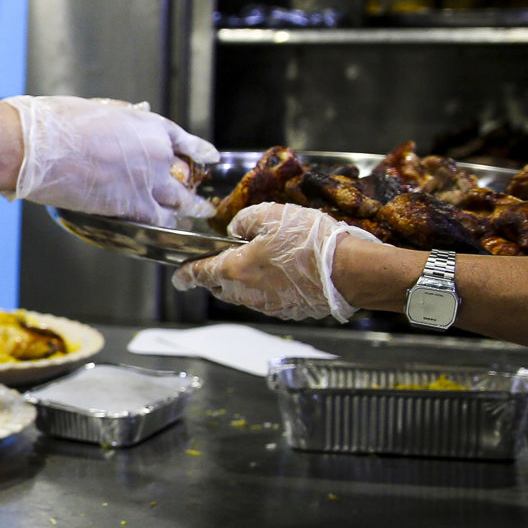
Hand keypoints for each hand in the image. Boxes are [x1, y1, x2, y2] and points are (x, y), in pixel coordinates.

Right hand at [3, 96, 216, 224]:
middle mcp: (157, 153)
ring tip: (198, 215)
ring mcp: (148, 181)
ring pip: (181, 201)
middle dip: (193, 186)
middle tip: (200, 194)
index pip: (184, 140)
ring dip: (190, 209)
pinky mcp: (132, 206)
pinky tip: (170, 228)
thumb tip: (136, 114)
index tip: (209, 157)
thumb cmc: (59, 123)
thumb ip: (123, 118)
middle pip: (185, 174)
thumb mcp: (99, 110)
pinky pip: (160, 219)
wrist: (41, 148)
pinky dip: (167, 225)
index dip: (198, 151)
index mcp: (149, 125)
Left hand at [172, 202, 380, 321]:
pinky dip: (266, 291)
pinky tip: (279, 277)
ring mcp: (269, 306)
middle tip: (214, 267)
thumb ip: (245, 221)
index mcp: (235, 270)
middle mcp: (247, 293)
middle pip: (220, 287)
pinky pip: (268, 302)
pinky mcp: (289, 312)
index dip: (186, 274)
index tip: (179, 276)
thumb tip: (236, 229)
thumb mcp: (271, 215)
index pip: (200, 274)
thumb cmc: (309, 241)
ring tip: (251, 268)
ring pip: (244, 297)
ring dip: (241, 284)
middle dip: (213, 278)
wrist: (349, 271)